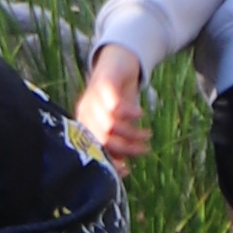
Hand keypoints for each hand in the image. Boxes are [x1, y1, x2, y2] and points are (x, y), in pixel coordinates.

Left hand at [74, 44, 148, 169]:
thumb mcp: (118, 122)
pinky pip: (114, 103)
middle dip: (125, 148)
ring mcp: (92, 97)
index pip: (91, 147)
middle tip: (145, 149)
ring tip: (147, 134)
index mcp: (85, 123)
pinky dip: (129, 112)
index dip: (108, 160)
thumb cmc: (117, 99)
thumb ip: (117, 142)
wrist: (116, 62)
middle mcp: (85, 112)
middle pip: (101, 138)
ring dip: (131, 132)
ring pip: (109, 123)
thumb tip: (123, 169)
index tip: (127, 170)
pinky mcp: (103, 84)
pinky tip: (141, 114)